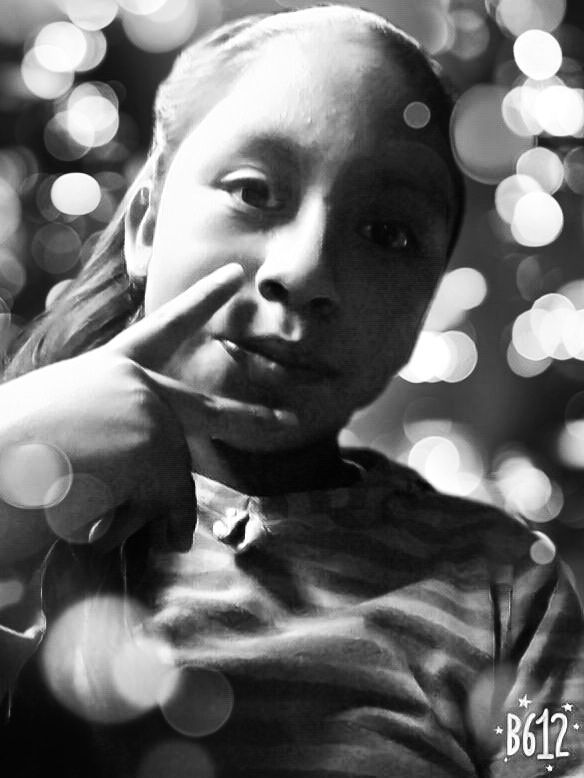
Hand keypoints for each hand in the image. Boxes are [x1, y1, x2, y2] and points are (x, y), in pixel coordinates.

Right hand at [0, 264, 294, 562]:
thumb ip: (117, 433)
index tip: (235, 276)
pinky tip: (96, 522)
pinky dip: (140, 529)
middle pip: (209, 411)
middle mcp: (136, 383)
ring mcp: (148, 410)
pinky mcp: (153, 444)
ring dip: (141, 515)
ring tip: (86, 510)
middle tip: (291, 421)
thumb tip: (164, 484)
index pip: (164, 328)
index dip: (202, 300)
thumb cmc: (7, 450)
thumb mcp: (65, 424)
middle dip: (254, 420)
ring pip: (173, 482)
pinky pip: (167, 508)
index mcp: (108, 368)